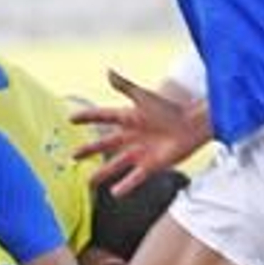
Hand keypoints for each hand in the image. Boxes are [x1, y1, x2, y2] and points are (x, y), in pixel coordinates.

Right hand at [71, 68, 210, 194]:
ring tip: (88, 182)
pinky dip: (126, 186)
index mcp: (128, 118)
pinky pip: (135, 178)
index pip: (102, 117)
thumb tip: (107, 71)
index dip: (87, 118)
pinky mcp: (151, 166)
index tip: (70, 119)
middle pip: (105, 144)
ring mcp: (140, 152)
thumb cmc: (170, 109)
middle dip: (89, 150)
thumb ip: (124, 86)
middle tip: (72, 155)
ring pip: (116, 165)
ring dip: (102, 173)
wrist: (192, 126)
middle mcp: (131, 136)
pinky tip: (115, 193)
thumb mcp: (144, 97)